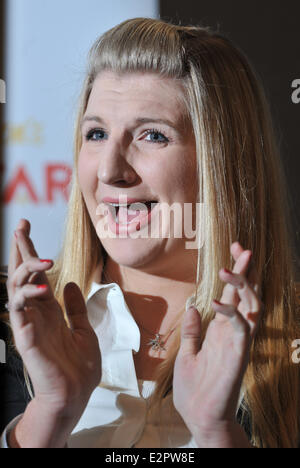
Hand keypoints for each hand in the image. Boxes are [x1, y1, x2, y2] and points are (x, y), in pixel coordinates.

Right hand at [7, 219, 100, 423]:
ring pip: (17, 288)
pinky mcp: (25, 337)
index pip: (37, 274)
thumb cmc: (79, 365)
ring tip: (43, 258)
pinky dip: (27, 296)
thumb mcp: (84, 328)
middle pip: (23, 274)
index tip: (28, 228)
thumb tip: (73, 283)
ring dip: (26, 269)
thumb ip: (76, 307)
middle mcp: (36, 312)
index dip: (32, 251)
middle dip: (20, 250)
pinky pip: (20, 311)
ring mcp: (28, 323)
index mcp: (49, 309)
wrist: (76, 393)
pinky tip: (42, 287)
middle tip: (21, 226)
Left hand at [173, 241, 262, 446]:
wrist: (198, 417)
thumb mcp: (188, 352)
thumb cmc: (194, 388)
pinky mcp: (238, 356)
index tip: (235, 249)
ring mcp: (238, 343)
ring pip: (250, 307)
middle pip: (246, 295)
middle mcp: (233, 332)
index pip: (231, 295)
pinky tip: (217, 303)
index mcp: (221, 330)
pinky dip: (232, 313)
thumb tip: (192, 307)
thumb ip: (193, 330)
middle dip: (245, 271)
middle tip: (241, 248)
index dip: (235, 273)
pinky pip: (241, 329)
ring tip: (227, 270)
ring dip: (242, 287)